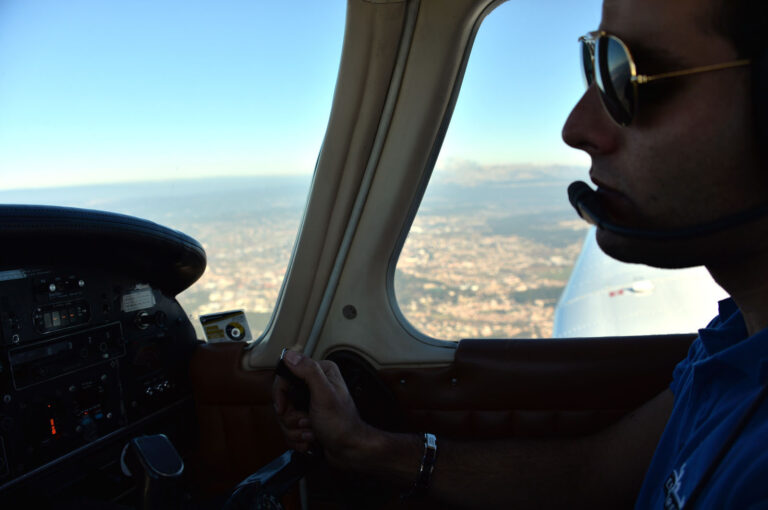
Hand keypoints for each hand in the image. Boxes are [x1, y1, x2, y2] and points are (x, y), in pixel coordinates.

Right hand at [272, 350, 373, 467]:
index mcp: (320, 373)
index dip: (280, 395)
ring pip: (284, 417)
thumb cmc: (341, 424)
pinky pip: (289, 429)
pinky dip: (297, 438)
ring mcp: (309, 404)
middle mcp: (315, 386)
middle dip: (291, 417)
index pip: (286, 377)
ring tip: (311, 433)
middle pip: (283, 399)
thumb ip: (308, 372)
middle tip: (306, 422)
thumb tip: (290, 354)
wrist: (350, 451)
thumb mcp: (324, 395)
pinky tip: (310, 440)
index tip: (282, 409)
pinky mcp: (307, 420)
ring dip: (295, 430)